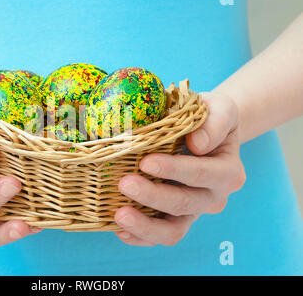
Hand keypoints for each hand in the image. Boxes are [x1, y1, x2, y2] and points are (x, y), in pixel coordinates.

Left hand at [115, 92, 245, 245]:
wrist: (205, 134)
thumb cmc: (209, 118)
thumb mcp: (220, 109)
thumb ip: (216, 122)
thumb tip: (198, 144)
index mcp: (228, 172)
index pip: (201, 174)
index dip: (174, 170)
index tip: (146, 162)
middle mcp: (213, 197)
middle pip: (183, 204)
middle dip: (152, 196)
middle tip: (124, 183)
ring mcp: (193, 212)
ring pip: (173, 231)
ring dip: (145, 226)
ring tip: (119, 215)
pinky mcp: (175, 220)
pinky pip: (159, 236)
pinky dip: (140, 237)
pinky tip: (119, 229)